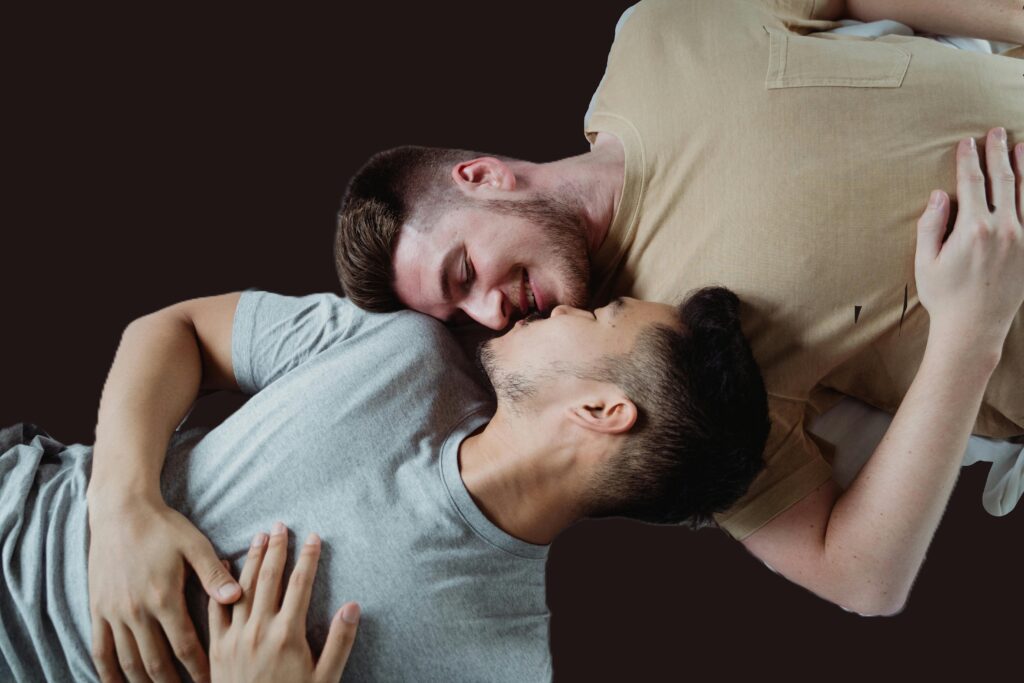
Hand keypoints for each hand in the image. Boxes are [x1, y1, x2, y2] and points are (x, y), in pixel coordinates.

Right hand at [88, 492, 241, 682]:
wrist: (120, 510)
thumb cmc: (162, 526)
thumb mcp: (194, 545)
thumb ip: (214, 574)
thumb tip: (238, 597)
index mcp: (164, 597)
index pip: (185, 645)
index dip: (198, 668)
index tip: (211, 680)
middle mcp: (136, 611)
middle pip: (156, 662)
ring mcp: (114, 613)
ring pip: (128, 661)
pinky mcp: (97, 609)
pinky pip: (100, 650)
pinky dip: (108, 673)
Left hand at [209, 523, 359, 682]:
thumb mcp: (326, 678)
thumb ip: (340, 642)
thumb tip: (353, 606)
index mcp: (288, 634)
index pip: (300, 584)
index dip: (308, 557)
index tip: (313, 536)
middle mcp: (260, 629)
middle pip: (270, 578)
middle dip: (278, 549)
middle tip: (282, 525)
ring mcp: (235, 637)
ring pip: (243, 587)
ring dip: (252, 559)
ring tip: (260, 536)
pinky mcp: (216, 648)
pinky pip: (215, 609)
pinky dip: (219, 585)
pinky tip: (221, 566)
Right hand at [915, 128, 1023, 357]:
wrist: (973, 328)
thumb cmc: (944, 297)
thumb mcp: (924, 262)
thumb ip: (930, 225)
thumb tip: (939, 194)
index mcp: (972, 229)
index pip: (971, 183)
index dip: (968, 160)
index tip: (966, 143)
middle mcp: (1002, 229)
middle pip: (1003, 180)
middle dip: (998, 152)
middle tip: (995, 133)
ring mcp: (1023, 239)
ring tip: (1021, 145)